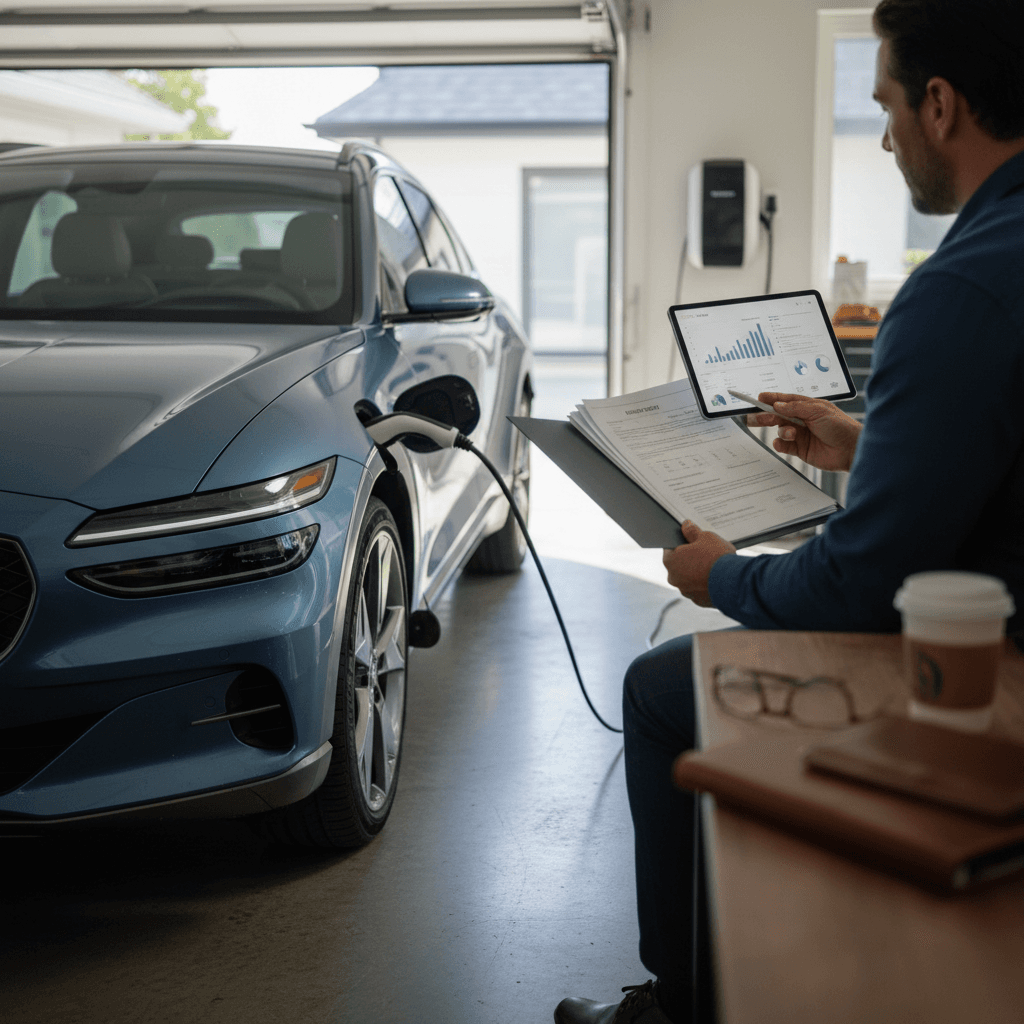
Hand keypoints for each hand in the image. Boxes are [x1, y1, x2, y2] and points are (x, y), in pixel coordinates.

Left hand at [663, 521, 735, 606]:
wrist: (735, 583)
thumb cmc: (717, 557)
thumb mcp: (705, 537)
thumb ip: (692, 531)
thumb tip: (686, 525)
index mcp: (670, 560)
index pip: (670, 547)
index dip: (681, 542)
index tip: (691, 541)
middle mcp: (674, 578)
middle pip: (680, 564)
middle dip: (690, 558)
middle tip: (705, 552)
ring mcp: (686, 591)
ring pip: (689, 578)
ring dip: (697, 572)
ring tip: (714, 565)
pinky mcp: (698, 601)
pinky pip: (700, 589)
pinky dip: (706, 584)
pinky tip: (717, 578)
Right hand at [746, 392, 861, 471]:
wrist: (851, 449)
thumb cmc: (840, 426)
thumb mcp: (818, 410)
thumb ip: (796, 408)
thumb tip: (777, 405)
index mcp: (808, 407)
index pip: (786, 401)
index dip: (772, 399)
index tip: (759, 398)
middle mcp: (803, 420)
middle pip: (779, 416)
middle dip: (767, 416)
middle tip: (756, 417)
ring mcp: (801, 435)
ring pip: (781, 430)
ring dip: (782, 430)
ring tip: (791, 433)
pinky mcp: (800, 449)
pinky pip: (783, 445)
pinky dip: (780, 444)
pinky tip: (781, 443)